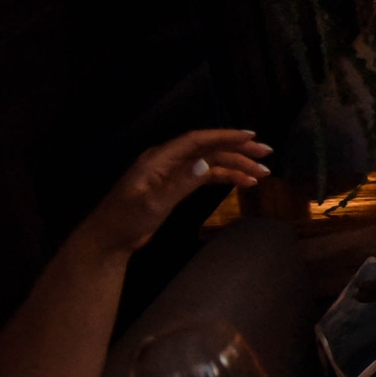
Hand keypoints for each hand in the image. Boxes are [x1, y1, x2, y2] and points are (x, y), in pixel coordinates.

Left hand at [79, 130, 272, 256]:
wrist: (109, 239)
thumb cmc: (126, 220)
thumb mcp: (153, 203)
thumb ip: (180, 183)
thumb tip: (206, 164)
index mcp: (159, 158)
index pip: (197, 141)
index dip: (225, 136)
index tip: (251, 137)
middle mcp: (168, 161)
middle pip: (208, 149)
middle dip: (238, 150)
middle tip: (266, 153)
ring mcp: (172, 173)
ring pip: (211, 163)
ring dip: (236, 166)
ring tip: (262, 173)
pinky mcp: (176, 187)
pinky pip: (206, 177)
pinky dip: (225, 178)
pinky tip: (243, 183)